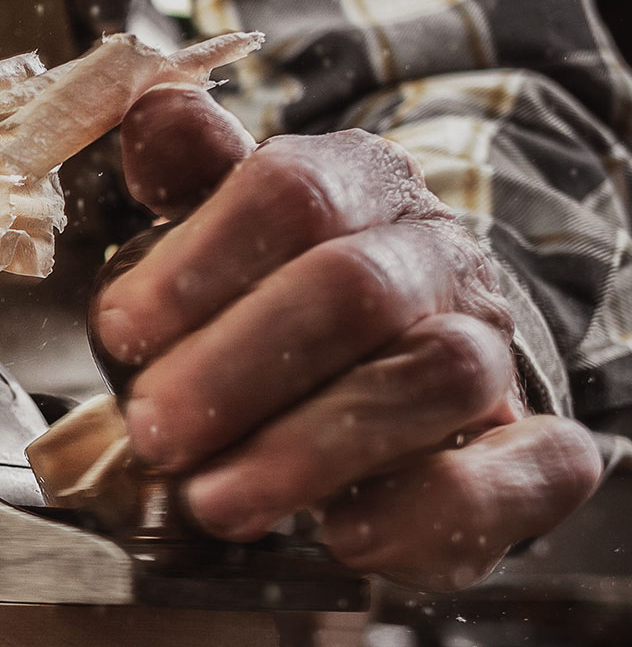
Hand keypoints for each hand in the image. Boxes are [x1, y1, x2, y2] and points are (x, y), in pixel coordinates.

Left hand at [93, 86, 601, 589]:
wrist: (396, 359)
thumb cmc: (281, 293)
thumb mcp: (224, 226)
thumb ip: (189, 176)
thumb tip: (152, 112)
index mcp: (356, 187)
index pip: (289, 192)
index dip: (197, 262)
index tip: (118, 330)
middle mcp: (433, 259)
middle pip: (352, 288)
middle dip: (236, 365)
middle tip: (151, 427)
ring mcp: (491, 352)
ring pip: (435, 377)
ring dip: (311, 448)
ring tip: (214, 500)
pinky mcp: (528, 450)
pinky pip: (530, 470)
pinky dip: (439, 507)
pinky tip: (346, 535)